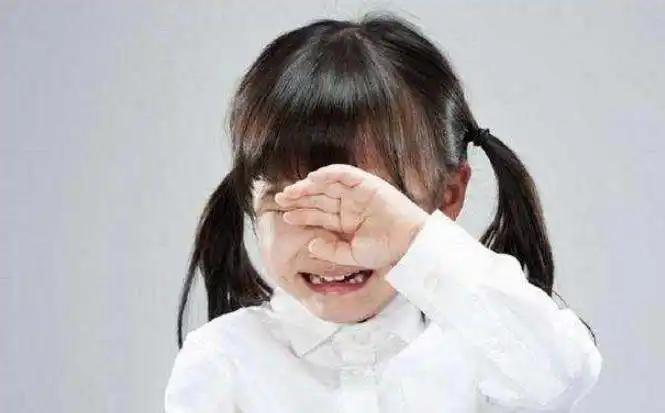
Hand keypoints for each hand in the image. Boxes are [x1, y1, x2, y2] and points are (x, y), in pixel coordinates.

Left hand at [274, 164, 429, 268]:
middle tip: (280, 198)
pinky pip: (346, 175)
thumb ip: (331, 251)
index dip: (301, 214)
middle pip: (319, 197)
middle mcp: (349, 205)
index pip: (318, 214)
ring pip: (328, 185)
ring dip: (309, 186)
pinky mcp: (368, 183)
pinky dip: (330, 174)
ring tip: (292, 190)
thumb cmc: (385, 251)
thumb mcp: (352, 256)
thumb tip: (310, 244)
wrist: (409, 245)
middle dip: (299, 197)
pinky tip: (313, 178)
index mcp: (345, 221)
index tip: (285, 215)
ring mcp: (358, 193)